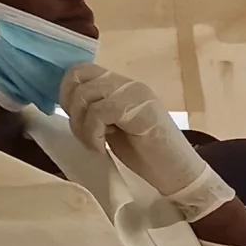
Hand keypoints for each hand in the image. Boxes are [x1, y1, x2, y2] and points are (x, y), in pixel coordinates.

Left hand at [57, 65, 235, 221]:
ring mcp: (135, 94)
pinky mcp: (139, 109)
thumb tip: (68, 104)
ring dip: (81, 126)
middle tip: (84, 136)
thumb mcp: (114, 126)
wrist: (179, 174)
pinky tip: (103, 148)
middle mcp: (129, 83)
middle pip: (78, 80)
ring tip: (95, 145)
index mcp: (122, 85)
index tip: (74, 119)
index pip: (81, 71)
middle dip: (72, 111)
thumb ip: (96, 110)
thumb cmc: (148, 156)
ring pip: (86, 96)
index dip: (66, 92)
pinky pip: (99, 112)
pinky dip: (93, 134)